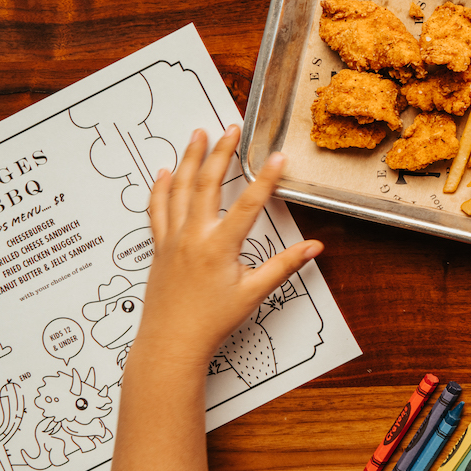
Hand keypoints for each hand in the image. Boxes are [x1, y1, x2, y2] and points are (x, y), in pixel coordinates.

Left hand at [135, 125, 322, 368]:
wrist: (171, 343)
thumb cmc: (212, 322)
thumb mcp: (254, 293)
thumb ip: (284, 266)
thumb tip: (314, 248)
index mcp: (219, 246)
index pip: (248, 203)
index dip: (265, 178)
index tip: (277, 156)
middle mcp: (193, 236)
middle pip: (206, 183)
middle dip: (221, 152)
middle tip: (232, 128)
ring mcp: (172, 239)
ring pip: (179, 189)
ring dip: (189, 159)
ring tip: (197, 135)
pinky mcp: (159, 247)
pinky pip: (157, 209)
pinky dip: (160, 187)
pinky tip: (164, 172)